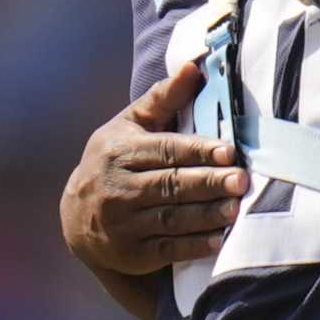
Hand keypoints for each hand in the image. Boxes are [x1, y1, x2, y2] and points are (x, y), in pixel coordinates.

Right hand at [60, 62, 248, 273]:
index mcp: (118, 152)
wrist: (78, 217)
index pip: (165, 151)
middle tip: (241, 181)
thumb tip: (195, 67)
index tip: (230, 152)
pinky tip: (218, 239)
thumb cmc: (116, 160)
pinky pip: (167, 249)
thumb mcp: (130, 126)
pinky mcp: (131, 253)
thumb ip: (164, 98)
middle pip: (170, 185)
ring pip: (170, 218)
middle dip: (207, 183)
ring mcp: (121, 224)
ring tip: (236, 209)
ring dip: (206, 215)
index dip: (198, 151)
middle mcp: (116, 188)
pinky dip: (194, 245)